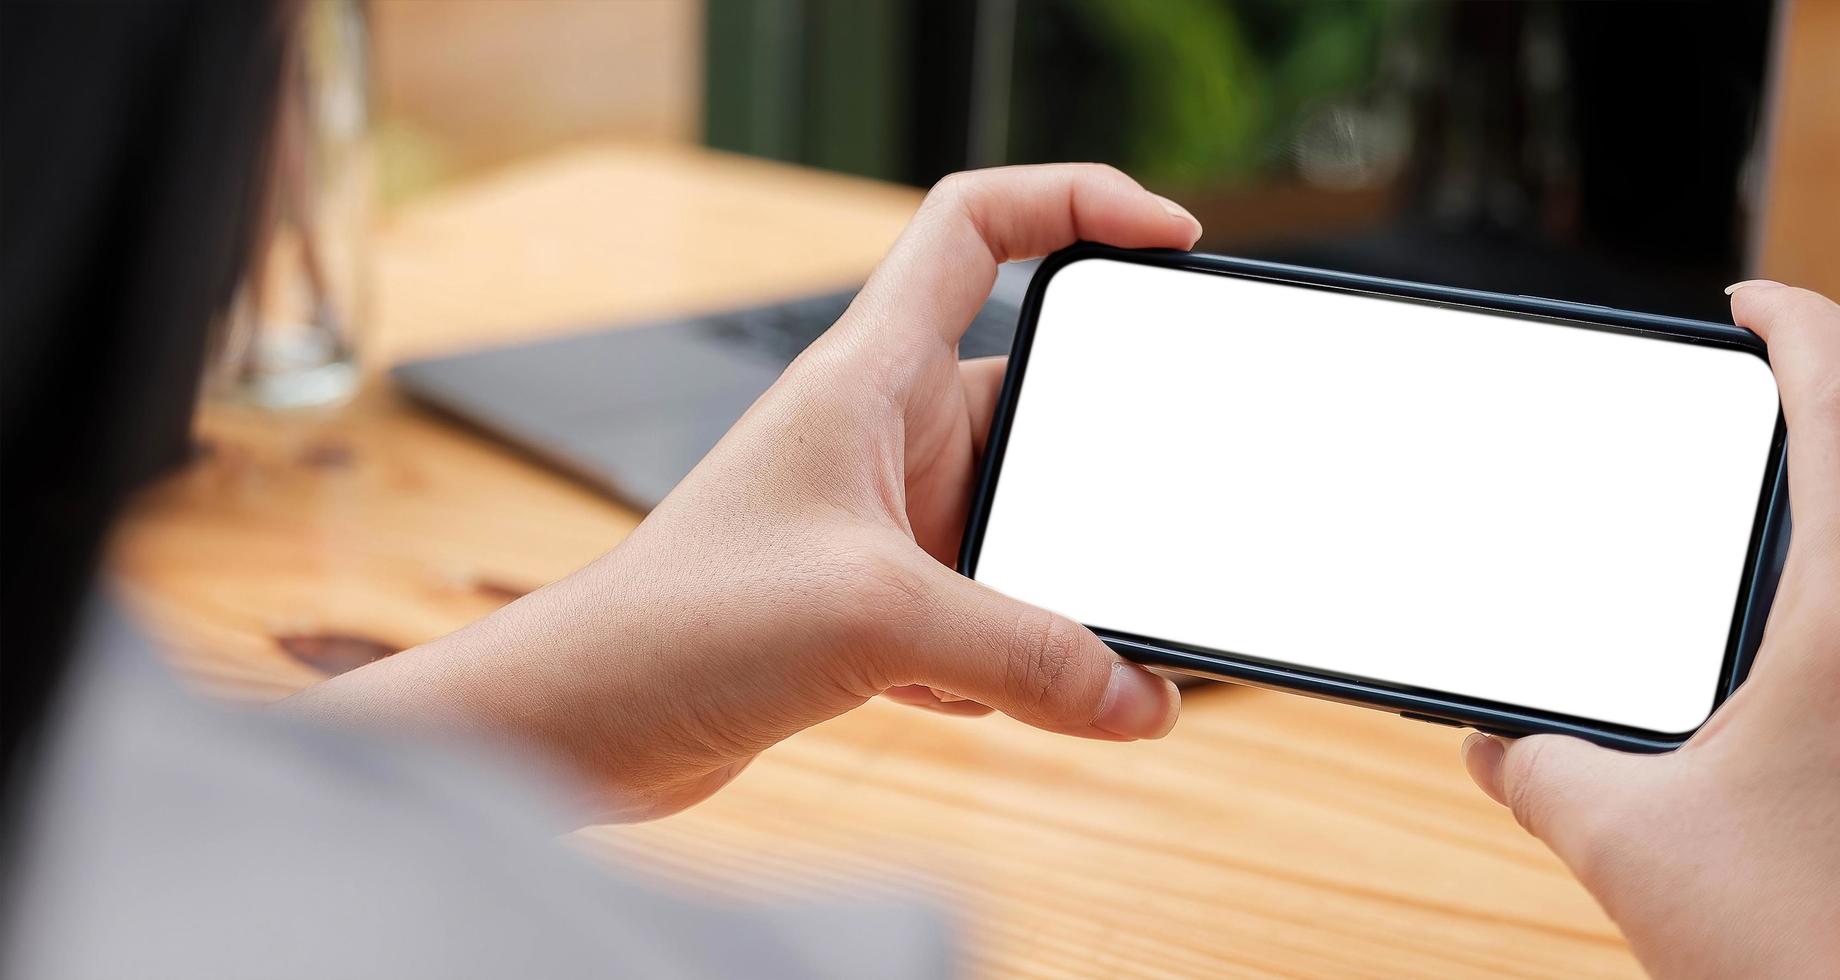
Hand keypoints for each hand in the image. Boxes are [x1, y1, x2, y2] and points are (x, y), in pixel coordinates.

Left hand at [290, 165, 1200, 820]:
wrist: (581, 727)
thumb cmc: (677, 625)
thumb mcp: (874, 618)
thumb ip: (1026, 653)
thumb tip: (1142, 699)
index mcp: (869, 373)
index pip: (978, 226)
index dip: (1079, 204)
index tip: (1172, 242)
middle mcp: (882, 431)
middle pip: (1036, 401)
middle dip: (1092, 478)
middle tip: (1131, 536)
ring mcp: (883, 518)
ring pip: (1020, 526)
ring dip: (1042, 598)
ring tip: (1039, 658)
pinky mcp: (875, 602)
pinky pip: (985, 611)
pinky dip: (994, 662)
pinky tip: (949, 699)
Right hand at [1461, 283, 1839, 975]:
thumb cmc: (1813, 959)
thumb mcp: (1631, 850)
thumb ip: (1542, 771)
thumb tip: (1498, 742)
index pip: (1839, 412)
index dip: (1797, 326)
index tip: (1751, 300)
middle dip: (1759, 599)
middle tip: (1707, 696)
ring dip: (1808, 689)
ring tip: (1764, 801)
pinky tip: (1816, 829)